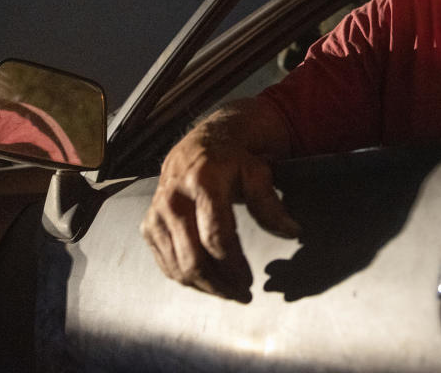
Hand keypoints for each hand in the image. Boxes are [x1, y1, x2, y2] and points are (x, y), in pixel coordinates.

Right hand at [140, 100, 299, 299]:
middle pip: (193, 258)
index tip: (249, 281)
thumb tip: (291, 231)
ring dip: (205, 287)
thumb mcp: (257, 171)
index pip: (215, 236)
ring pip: (177, 266)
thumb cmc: (232, 159)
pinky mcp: (148, 226)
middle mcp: (173, 199)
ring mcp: (157, 214)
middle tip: (242, 294)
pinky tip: (208, 282)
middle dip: (219, 284)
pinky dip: (187, 278)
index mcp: (202, 182)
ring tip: (229, 292)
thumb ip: (270, 202)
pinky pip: (165, 263)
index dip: (233, 264)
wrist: (199, 146)